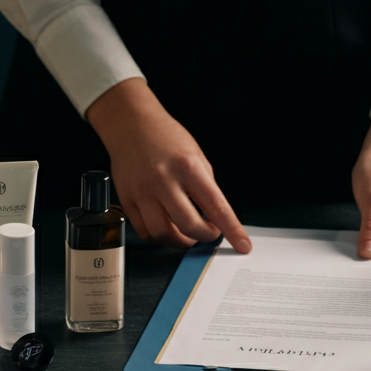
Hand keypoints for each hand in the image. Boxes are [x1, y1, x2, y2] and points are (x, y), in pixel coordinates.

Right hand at [86, 79, 250, 252]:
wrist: (130, 124)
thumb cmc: (166, 138)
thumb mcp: (197, 157)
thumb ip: (206, 188)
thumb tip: (216, 218)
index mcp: (188, 167)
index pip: (217, 207)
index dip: (232, 230)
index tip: (242, 245)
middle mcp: (164, 180)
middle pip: (189, 226)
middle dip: (204, 237)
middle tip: (209, 232)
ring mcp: (143, 191)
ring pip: (163, 234)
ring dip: (181, 241)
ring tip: (187, 233)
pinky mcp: (127, 199)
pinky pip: (145, 231)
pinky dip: (160, 236)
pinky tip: (167, 227)